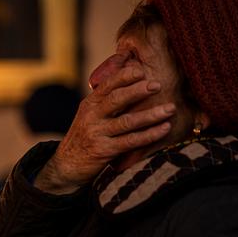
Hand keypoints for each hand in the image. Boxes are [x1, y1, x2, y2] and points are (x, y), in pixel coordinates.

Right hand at [34, 55, 174, 193]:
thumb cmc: (85, 137)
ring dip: (151, 114)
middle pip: (117, 99)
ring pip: (127, 121)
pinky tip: (164, 129)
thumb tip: (130, 83)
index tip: (142, 71)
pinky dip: (149, 135)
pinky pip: (131, 141)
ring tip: (170, 108)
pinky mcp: (104, 151)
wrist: (67, 165)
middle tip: (158, 85)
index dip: (124, 77)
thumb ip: (105, 102)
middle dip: (138, 91)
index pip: (107, 85)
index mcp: (89, 104)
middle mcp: (92, 116)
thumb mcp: (89, 115)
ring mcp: (97, 133)